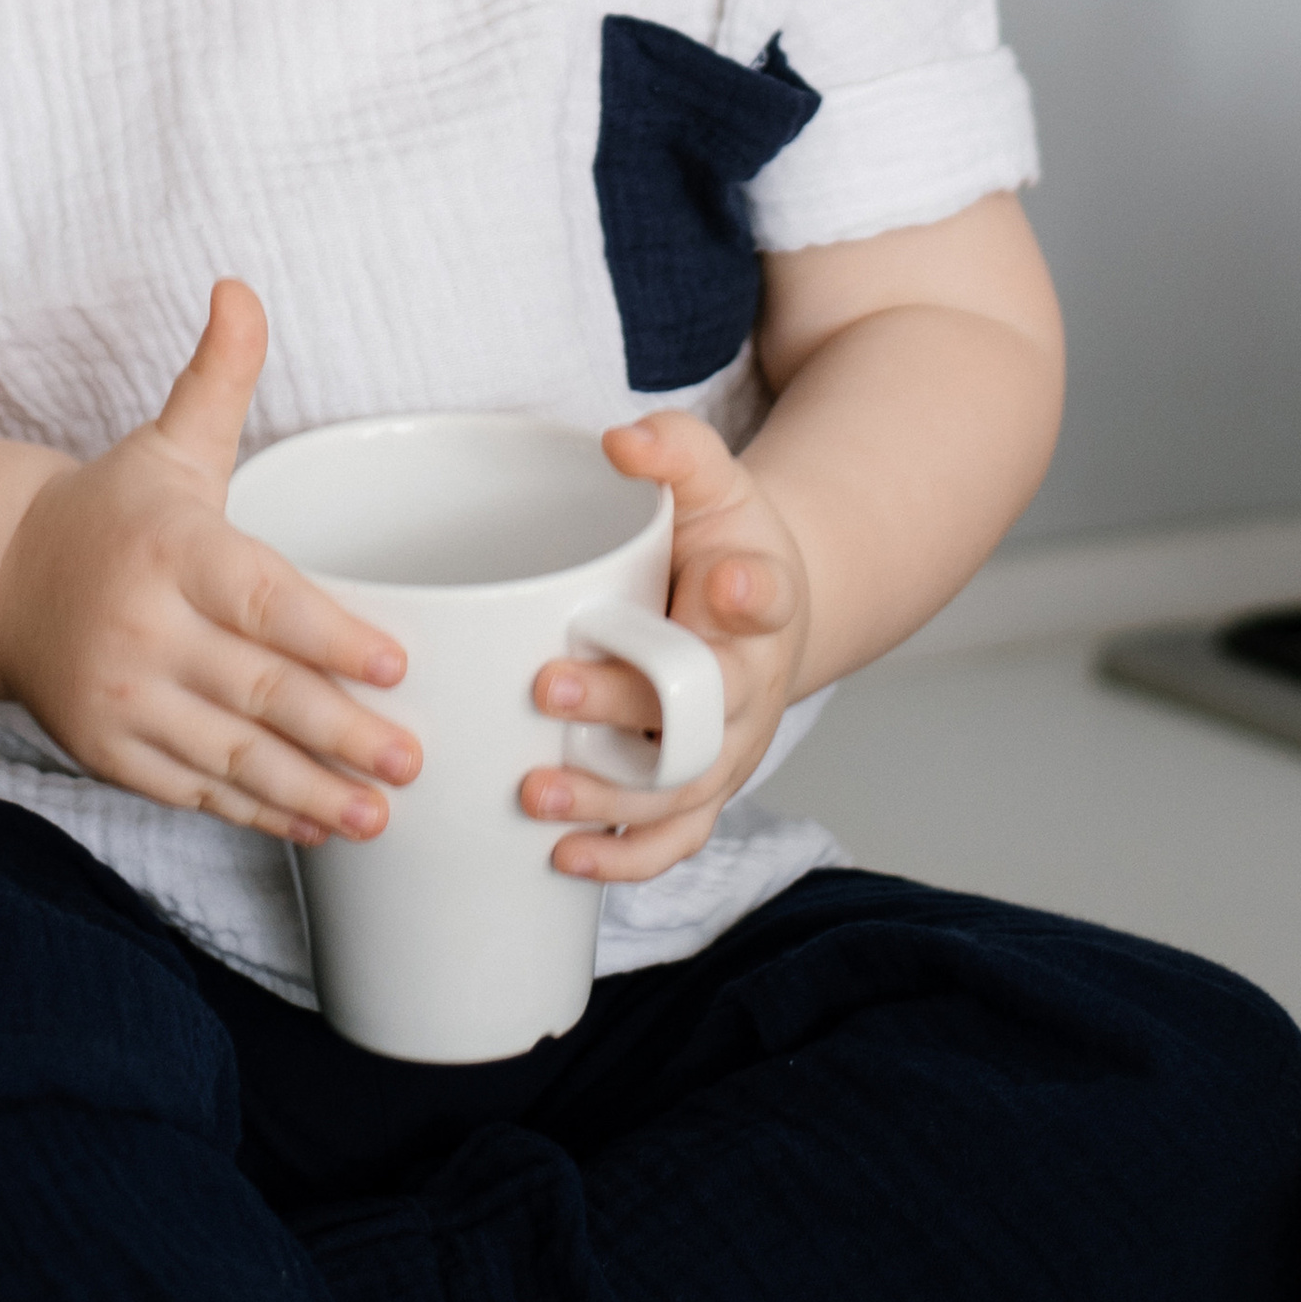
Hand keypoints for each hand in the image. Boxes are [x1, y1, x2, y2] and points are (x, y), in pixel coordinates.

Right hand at [0, 281, 417, 848]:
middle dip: (341, 733)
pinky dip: (255, 811)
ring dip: (308, 790)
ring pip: (228, 754)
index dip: (329, 637)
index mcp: (172, 550)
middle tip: (414, 760)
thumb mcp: (168, 442)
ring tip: (379, 813)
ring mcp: (122, 698)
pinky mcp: (108, 750)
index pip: (261, 600)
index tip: (397, 667)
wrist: (1, 580)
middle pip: (256, 691)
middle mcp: (144, 629)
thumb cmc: (117, 511)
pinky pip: (191, 788)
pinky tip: (315, 826)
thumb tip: (239, 286)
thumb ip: (218, 373)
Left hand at [522, 412, 809, 884]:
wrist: (754, 602)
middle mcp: (752, 682)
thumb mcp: (711, 479)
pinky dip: (625, 859)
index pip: (765, 594)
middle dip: (625, 703)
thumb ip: (673, 450)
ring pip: (680, 787)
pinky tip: (564, 860)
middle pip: (701, 706)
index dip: (751, 593)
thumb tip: (619, 441)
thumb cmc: (722, 540)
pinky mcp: (702, 787)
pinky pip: (673, 837)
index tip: (727, 582)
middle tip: (546, 686)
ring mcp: (728, 744)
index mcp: (761, 597)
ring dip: (609, 796)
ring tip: (535, 791)